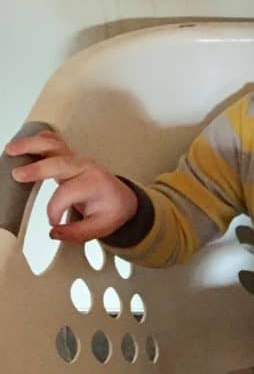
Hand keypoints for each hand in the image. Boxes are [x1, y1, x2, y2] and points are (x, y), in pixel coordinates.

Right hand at [5, 131, 137, 242]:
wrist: (122, 197)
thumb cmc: (112, 209)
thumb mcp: (101, 227)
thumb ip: (78, 232)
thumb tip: (54, 233)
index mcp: (95, 183)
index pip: (68, 193)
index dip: (55, 209)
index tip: (53, 222)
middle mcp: (85, 167)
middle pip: (60, 162)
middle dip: (38, 168)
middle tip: (17, 175)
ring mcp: (76, 159)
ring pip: (54, 145)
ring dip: (32, 145)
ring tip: (11, 150)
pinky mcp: (68, 157)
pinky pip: (53, 142)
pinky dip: (37, 140)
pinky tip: (22, 145)